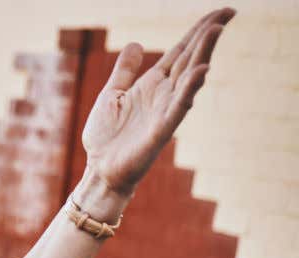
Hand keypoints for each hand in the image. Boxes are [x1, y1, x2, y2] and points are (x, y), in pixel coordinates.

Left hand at [82, 8, 233, 196]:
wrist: (99, 170)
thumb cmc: (105, 137)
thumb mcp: (111, 94)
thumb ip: (125, 70)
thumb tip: (135, 43)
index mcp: (152, 84)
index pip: (181, 51)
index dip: (197, 31)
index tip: (219, 12)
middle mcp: (164, 93)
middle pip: (191, 58)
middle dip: (208, 34)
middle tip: (229, 11)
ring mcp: (165, 110)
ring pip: (189, 77)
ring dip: (203, 53)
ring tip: (216, 30)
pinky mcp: (162, 129)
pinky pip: (179, 106)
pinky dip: (190, 88)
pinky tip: (201, 71)